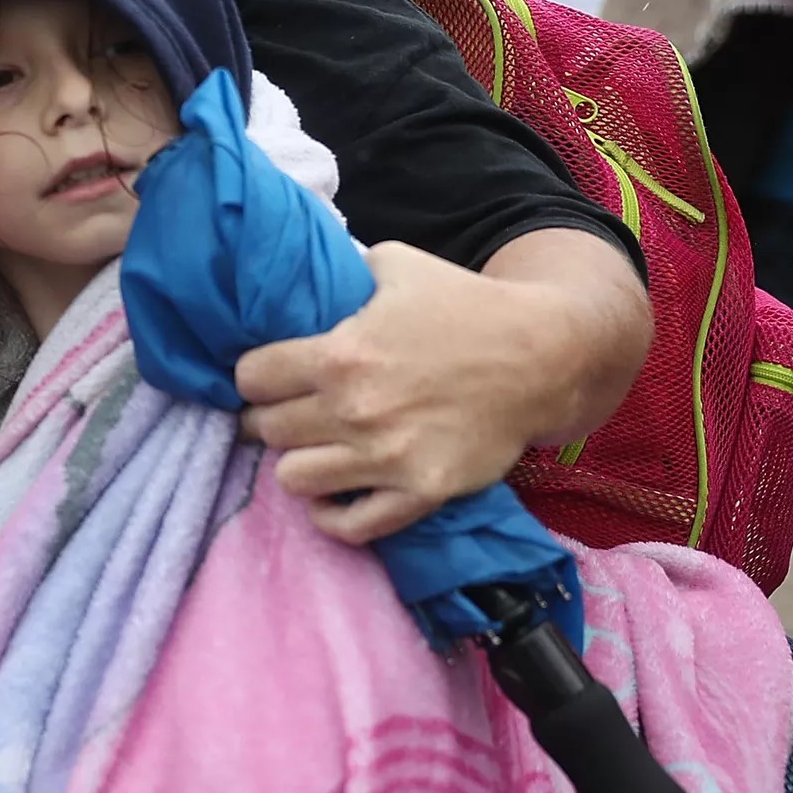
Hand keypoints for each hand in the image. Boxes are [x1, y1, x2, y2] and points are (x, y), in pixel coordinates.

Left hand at [235, 243, 576, 543]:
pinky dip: (334, 513)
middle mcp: (353, 410)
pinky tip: (336, 494)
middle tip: (287, 412)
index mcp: (339, 354)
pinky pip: (349, 526)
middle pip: (265, 430)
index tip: (268, 376)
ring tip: (314, 448)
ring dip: (298, 463)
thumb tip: (299, 282)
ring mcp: (385, 458)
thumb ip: (341, 276)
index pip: (250, 378)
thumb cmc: (466, 306)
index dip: (253, 375)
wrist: (542, 357)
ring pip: (292, 479)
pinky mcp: (419, 493)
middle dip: (268, 418)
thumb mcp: (396, 266)